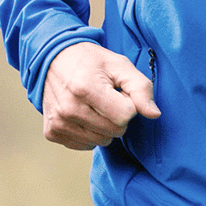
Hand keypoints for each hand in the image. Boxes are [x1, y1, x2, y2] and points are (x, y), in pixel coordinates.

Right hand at [40, 42, 159, 149]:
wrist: (52, 59)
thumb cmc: (90, 62)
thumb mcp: (119, 65)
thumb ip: (141, 88)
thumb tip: (154, 114)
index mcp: (85, 89)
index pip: (125, 116)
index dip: (127, 103)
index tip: (117, 91)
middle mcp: (68, 109)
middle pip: (115, 131)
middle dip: (117, 116)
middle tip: (105, 98)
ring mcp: (58, 122)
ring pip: (102, 141)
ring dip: (104, 126)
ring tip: (93, 106)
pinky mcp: (52, 132)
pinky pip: (86, 145)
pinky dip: (89, 133)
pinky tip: (82, 116)